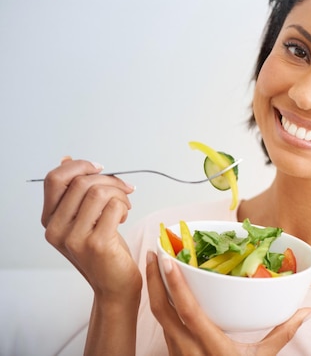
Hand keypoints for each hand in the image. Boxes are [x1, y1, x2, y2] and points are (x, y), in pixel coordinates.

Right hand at [41, 157, 140, 299]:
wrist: (114, 285)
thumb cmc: (103, 250)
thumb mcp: (83, 218)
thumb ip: (74, 192)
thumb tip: (66, 160)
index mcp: (50, 220)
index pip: (54, 179)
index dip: (79, 166)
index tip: (100, 168)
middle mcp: (56, 229)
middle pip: (81, 182)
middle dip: (109, 180)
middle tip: (124, 190)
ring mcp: (74, 238)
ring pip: (98, 192)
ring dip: (119, 193)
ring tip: (124, 206)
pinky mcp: (96, 244)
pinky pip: (113, 206)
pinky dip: (123, 205)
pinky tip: (123, 217)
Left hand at [146, 250, 310, 355]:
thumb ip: (283, 333)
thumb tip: (308, 311)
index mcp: (212, 348)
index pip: (188, 312)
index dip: (175, 285)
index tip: (168, 260)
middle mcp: (188, 350)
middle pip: (162, 311)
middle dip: (153, 279)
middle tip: (153, 251)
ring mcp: (176, 354)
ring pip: (158, 317)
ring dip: (154, 290)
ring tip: (155, 264)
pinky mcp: (173, 355)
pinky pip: (163, 326)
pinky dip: (161, 304)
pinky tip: (164, 290)